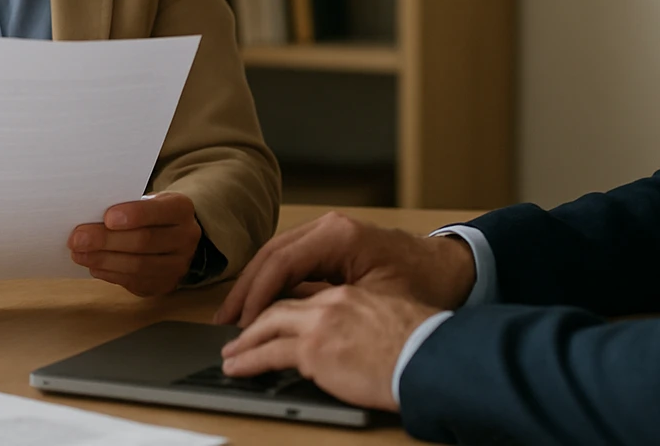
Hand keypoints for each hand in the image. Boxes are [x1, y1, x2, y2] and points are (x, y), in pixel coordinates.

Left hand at [69, 192, 201, 296]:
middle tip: (77, 239)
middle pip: (144, 241)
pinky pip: (134, 282)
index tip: (106, 217)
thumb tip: (90, 218)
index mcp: (182, 209)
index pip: (159, 212)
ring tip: (79, 254)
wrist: (174, 235)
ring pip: (138, 266)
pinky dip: (110, 274)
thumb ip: (126, 207)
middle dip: (107, 240)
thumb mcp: (147, 201)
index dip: (133, 215)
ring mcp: (178, 264)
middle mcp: (186, 237)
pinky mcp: (165, 284)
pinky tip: (93, 265)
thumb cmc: (151, 214)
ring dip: (103, 260)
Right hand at [214, 211, 475, 326]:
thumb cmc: (423, 284)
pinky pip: (292, 259)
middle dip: (247, 289)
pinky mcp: (332, 243)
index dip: (258, 295)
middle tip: (224, 321)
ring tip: (235, 316)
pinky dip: (274, 281)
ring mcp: (330, 232)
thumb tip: (288, 325)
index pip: (281, 263)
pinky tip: (261, 304)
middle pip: (272, 255)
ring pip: (278, 255)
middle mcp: (330, 227)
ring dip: (256, 284)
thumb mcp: (375, 303)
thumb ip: (330, 309)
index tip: (242, 323)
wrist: (452, 269)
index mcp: (339, 236)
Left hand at [221, 285, 438, 411]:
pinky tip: (237, 367)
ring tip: (231, 352)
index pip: (303, 292)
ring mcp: (320, 322)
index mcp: (349, 292)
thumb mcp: (387, 318)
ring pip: (268, 324)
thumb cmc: (420, 345)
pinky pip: (268, 352)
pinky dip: (248, 358)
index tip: (266, 316)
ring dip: (245, 339)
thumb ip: (361, 317)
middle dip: (253, 314)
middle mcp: (331, 300)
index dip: (280, 303)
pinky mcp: (314, 348)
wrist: (429, 357)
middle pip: (280, 302)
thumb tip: (348, 336)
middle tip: (236, 329)